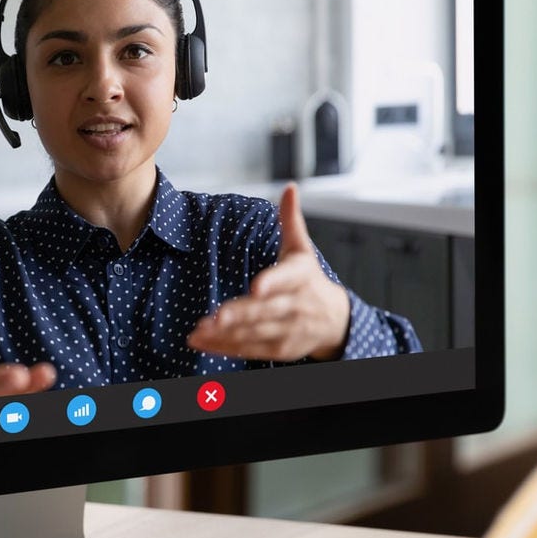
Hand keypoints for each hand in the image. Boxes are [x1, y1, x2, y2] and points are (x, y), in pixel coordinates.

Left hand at [187, 185, 351, 361]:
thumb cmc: (311, 279)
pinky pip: (250, 349)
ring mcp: (289, 330)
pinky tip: (202, 341)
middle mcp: (297, 305)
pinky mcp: (280, 349)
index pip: (287, 278)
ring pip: (255, 333)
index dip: (273, 282)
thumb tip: (289, 188)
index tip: (257, 287)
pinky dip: (225, 347)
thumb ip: (291, 220)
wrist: (336, 320)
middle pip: (266, 310)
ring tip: (200, 330)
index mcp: (301, 276)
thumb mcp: (302, 249)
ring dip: (227, 334)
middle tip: (217, 316)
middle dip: (242, 314)